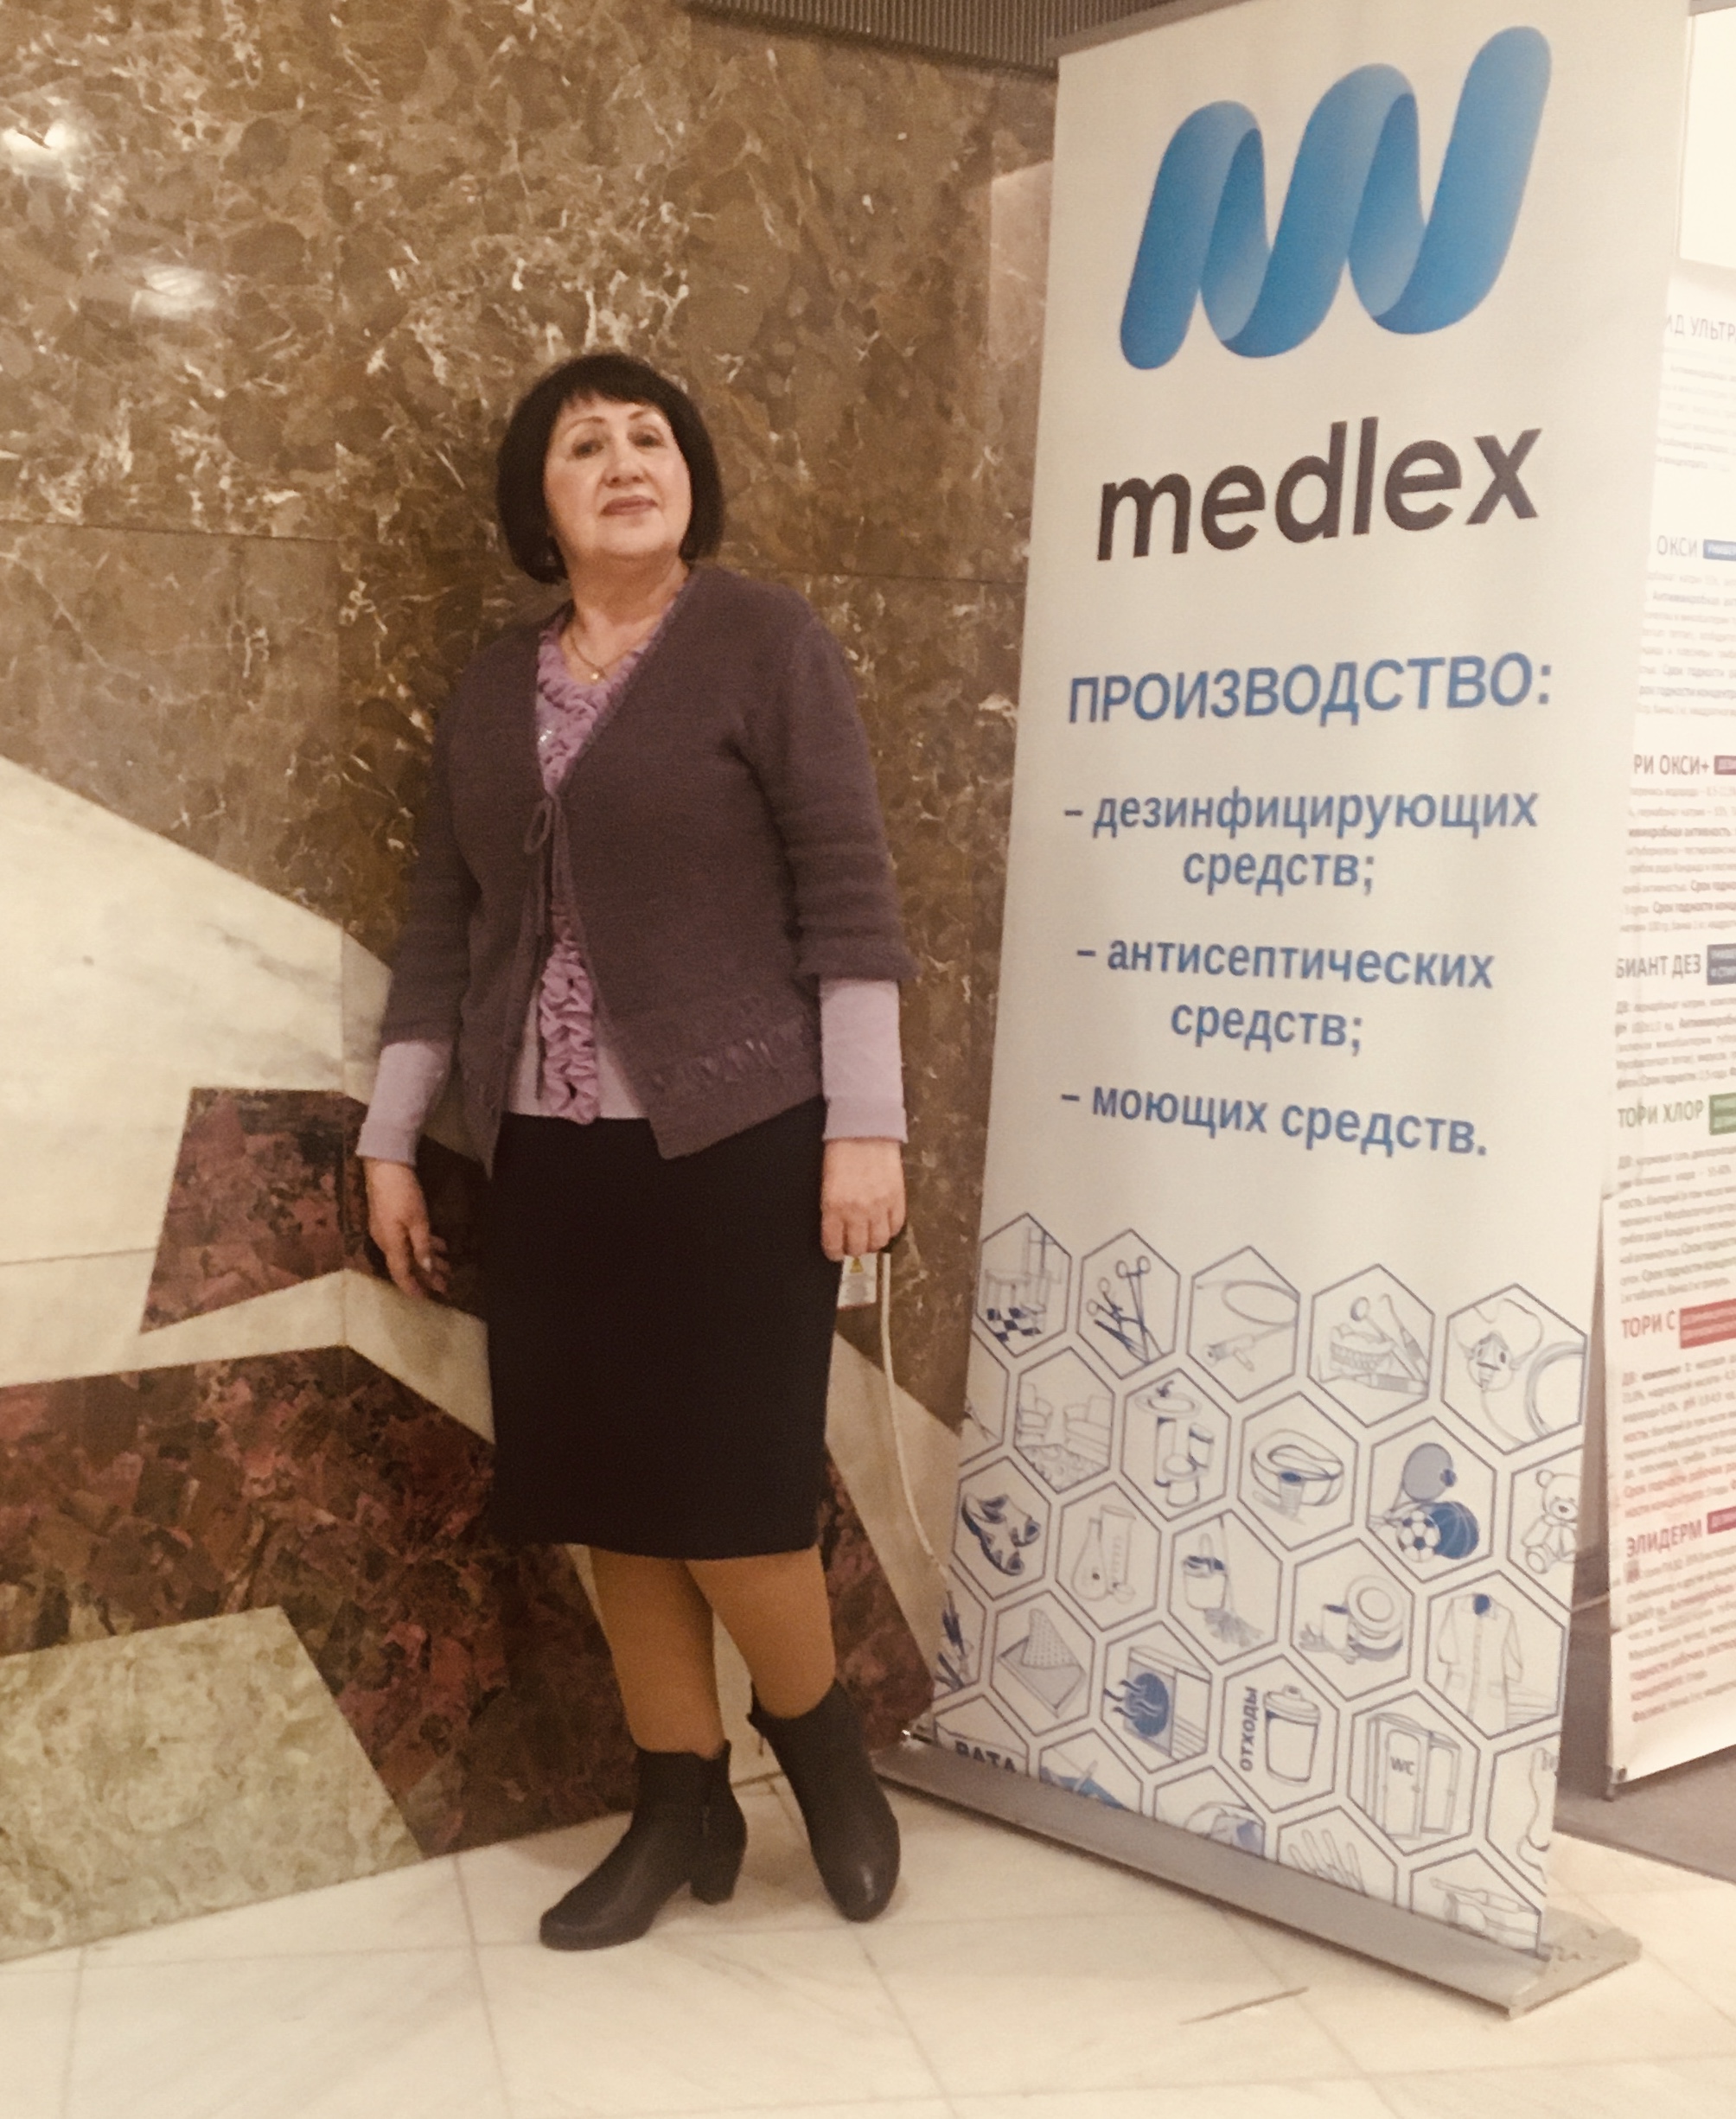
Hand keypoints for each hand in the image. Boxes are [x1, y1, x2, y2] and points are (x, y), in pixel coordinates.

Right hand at [363, 1159, 450, 1299]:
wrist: (384, 1166)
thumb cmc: (402, 1193)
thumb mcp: (417, 1220)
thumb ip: (422, 1246)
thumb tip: (426, 1269)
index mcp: (391, 1244)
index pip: (401, 1273)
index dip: (414, 1287)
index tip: (427, 1298)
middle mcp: (386, 1241)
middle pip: (407, 1264)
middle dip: (427, 1276)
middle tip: (445, 1286)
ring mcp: (387, 1230)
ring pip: (409, 1252)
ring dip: (428, 1260)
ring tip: (447, 1269)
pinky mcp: (391, 1220)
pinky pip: (408, 1239)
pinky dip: (424, 1244)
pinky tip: (440, 1246)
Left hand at [820, 1139, 904, 1262]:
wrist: (865, 1130)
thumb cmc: (841, 1152)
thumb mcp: (826, 1183)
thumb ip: (831, 1209)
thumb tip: (836, 1229)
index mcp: (834, 1207)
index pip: (833, 1244)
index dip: (834, 1252)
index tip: (835, 1251)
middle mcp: (857, 1211)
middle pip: (858, 1248)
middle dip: (853, 1249)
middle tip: (852, 1243)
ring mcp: (880, 1206)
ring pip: (879, 1242)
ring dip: (873, 1243)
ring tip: (869, 1236)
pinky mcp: (897, 1198)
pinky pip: (896, 1226)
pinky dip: (890, 1230)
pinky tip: (884, 1225)